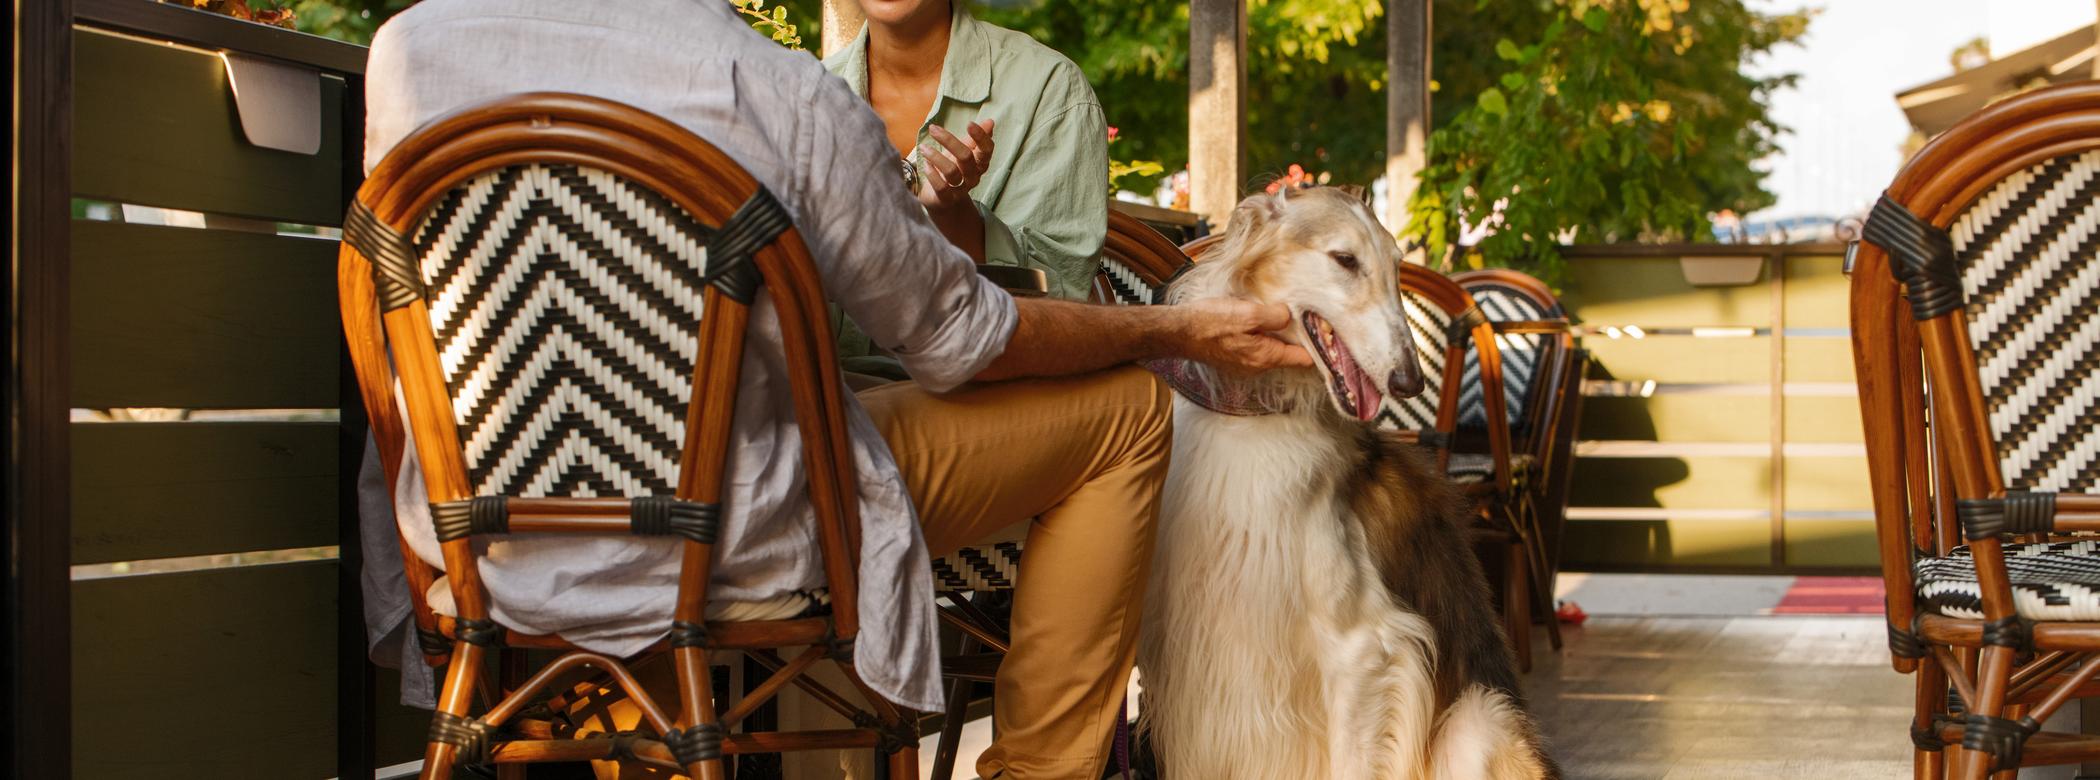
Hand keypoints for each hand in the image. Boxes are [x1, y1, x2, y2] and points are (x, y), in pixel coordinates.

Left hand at [915, 119, 995, 211]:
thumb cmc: (953, 169)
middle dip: (949, 140)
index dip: (981, 137)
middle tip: (933, 129)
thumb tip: (990, 122)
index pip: (986, 150)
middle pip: (966, 157)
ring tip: (923, 147)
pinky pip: (941, 187)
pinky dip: (932, 174)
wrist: (943, 198)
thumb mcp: (963, 152)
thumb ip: (975, 138)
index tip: (969, 124)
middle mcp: (973, 176)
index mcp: (980, 163)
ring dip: (936, 156)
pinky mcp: (946, 199)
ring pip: (952, 172)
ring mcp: (960, 189)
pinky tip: (925, 164)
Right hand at [1174, 298, 1314, 375]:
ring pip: (1272, 351)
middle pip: (1288, 354)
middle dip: (1295, 336)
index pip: (1304, 359)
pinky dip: (1260, 337)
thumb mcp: (1248, 313)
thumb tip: (1289, 316)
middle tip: (1300, 314)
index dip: (1316, 344)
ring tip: (1275, 314)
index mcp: (1266, 357)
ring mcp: (1245, 366)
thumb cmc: (1210, 322)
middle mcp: (1258, 367)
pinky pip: (1256, 349)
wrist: (1178, 332)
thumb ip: (1275, 315)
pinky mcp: (1234, 360)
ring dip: (1275, 335)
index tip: (1323, 328)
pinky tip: (1253, 322)